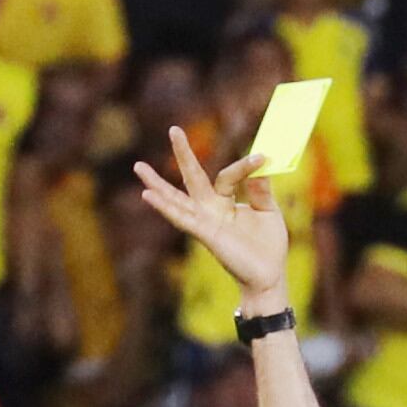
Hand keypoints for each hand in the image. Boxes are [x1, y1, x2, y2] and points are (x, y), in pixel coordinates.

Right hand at [131, 124, 291, 299]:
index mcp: (225, 201)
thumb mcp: (268, 211)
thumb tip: (260, 166)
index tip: (263, 157)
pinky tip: (148, 195)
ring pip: (177, 199)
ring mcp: (205, 222)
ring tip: (139, 167)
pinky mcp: (205, 235)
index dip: (245, 166)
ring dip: (157, 184)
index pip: (228, 175)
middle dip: (183, 154)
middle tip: (174, 129)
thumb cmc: (267, 246)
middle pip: (192, 177)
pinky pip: (181, 218)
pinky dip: (164, 207)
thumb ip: (260, 189)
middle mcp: (211, 209)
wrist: (268, 276)